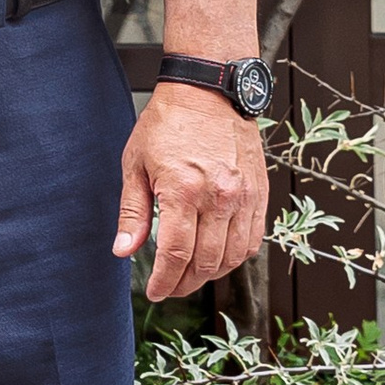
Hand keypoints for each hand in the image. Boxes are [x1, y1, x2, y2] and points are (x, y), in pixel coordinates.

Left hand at [115, 79, 267, 300]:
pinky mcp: (259, 193)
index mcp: (184, 190)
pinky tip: (218, 258)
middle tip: (169, 288)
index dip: (164, 281)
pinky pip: (253, 239)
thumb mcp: (136, 165)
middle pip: (205, 262)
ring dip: (210, 275)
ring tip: (190, 277)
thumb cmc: (168, 124)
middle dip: (184, 284)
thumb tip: (124, 251)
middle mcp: (219, 197)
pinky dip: (236, 257)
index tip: (154, 292)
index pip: (176, 255)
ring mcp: (244, 197)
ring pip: (232, 256)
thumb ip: (132, 213)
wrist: (209, 92)